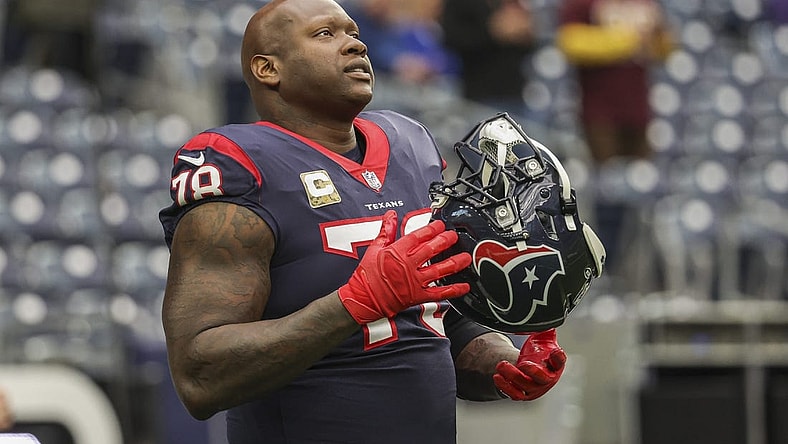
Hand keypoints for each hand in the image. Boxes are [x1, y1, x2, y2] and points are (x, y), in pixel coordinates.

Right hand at [338, 210, 470, 323]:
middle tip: (454, 236)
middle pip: (431, 250)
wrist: (363, 299)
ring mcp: (414, 281)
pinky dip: (453, 290)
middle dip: (445, 241)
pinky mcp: (417, 296)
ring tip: (466, 257)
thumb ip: (386, 231)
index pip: (418, 236)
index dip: (431, 229)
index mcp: (397, 252)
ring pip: (439, 270)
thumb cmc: (367, 275)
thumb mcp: (374, 248)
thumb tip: (390, 215)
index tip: (440, 225)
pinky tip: (464, 286)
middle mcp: (408, 265)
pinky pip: (439, 293)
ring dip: (455, 263)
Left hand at [493, 329, 565, 400]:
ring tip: (501, 365)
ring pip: (525, 386)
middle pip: (543, 379)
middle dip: (533, 372)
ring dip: (513, 377)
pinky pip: (515, 394)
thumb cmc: (539, 352)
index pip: (560, 361)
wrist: (529, 367)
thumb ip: (544, 329)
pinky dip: (505, 386)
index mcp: (555, 365)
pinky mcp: (523, 394)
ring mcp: (535, 388)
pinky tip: (497, 376)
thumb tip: (543, 316)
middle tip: (522, 363)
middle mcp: (547, 378)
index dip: (559, 358)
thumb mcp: (542, 339)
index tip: (555, 351)